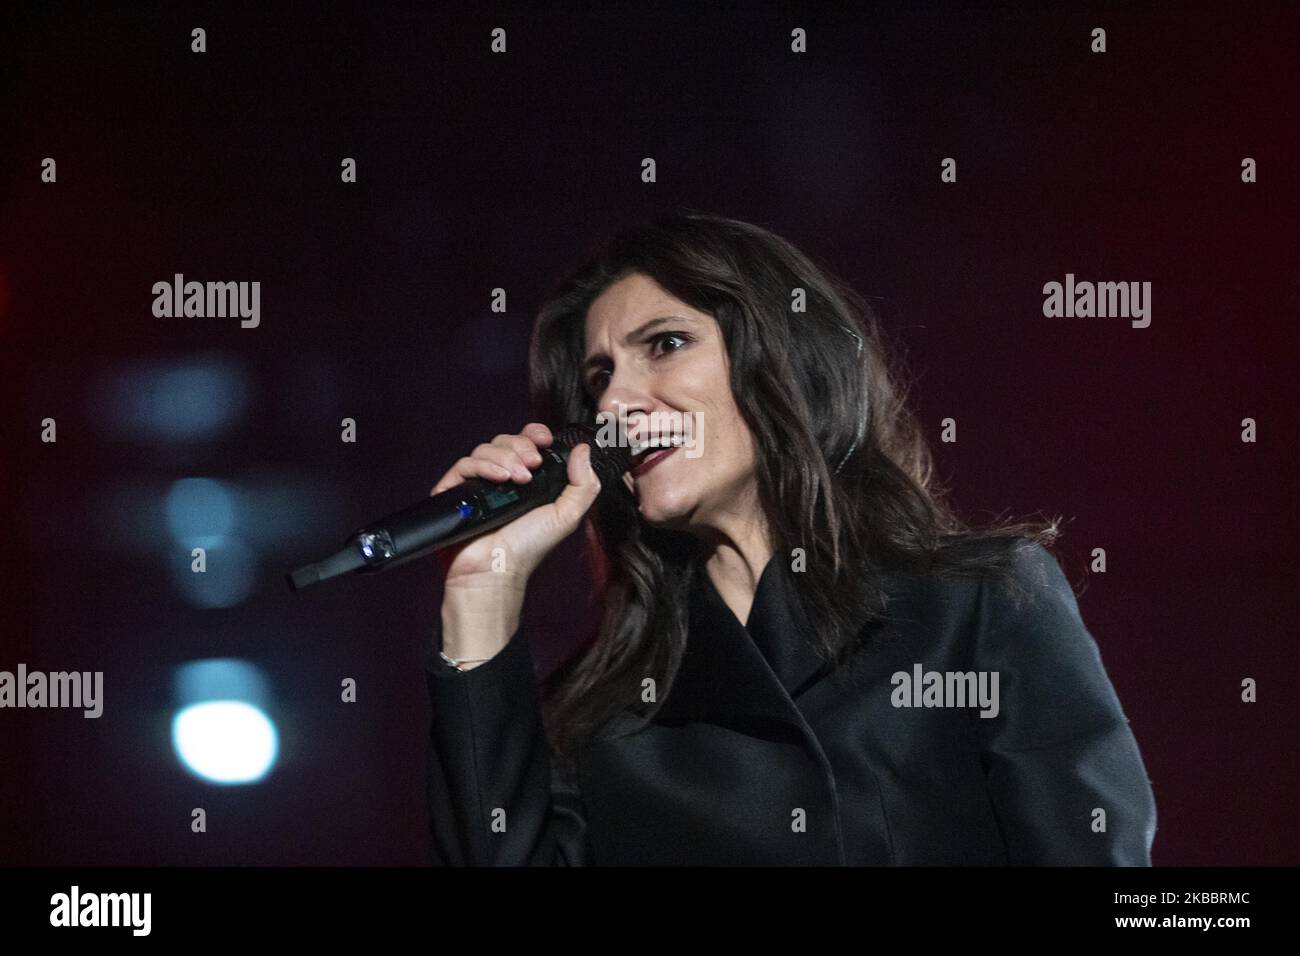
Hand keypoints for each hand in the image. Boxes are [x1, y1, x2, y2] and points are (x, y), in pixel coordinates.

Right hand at [429, 422, 602, 595]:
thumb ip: (583, 485)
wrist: (497, 570)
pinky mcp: (455, 491)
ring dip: (506, 458)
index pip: (525, 441)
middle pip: (505, 441)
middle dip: (521, 446)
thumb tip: (583, 450)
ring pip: (485, 449)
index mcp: (526, 478)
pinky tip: (500, 479)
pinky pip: (464, 464)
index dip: (533, 434)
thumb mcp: (566, 516)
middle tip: (533, 464)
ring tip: (518, 479)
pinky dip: (484, 466)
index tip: (544, 439)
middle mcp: (500, 477)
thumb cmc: (528, 548)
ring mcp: (476, 483)